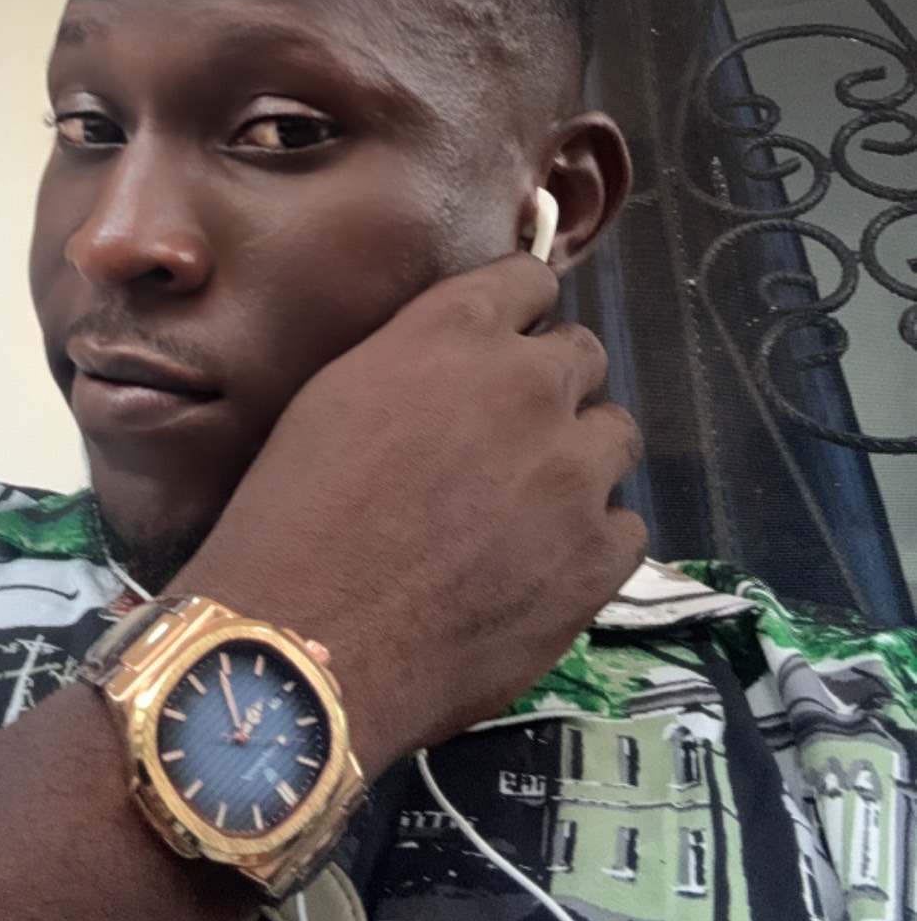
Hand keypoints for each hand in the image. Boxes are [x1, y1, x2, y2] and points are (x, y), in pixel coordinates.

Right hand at [182, 253, 645, 780]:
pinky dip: (591, 539)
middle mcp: (529, 384)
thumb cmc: (294, 514)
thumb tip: (457, 364)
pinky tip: (542, 564)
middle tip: (508, 436)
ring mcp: (573, 472)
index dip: (520, 314)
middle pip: (583, 354)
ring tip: (531, 504)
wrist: (307, 640)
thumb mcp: (337, 395)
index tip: (506, 343)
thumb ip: (416, 358)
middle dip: (552, 385)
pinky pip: (626, 525)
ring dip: (580, 457)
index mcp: (456, 332)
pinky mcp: (597, 556)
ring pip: (616, 435)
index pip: (530, 280)